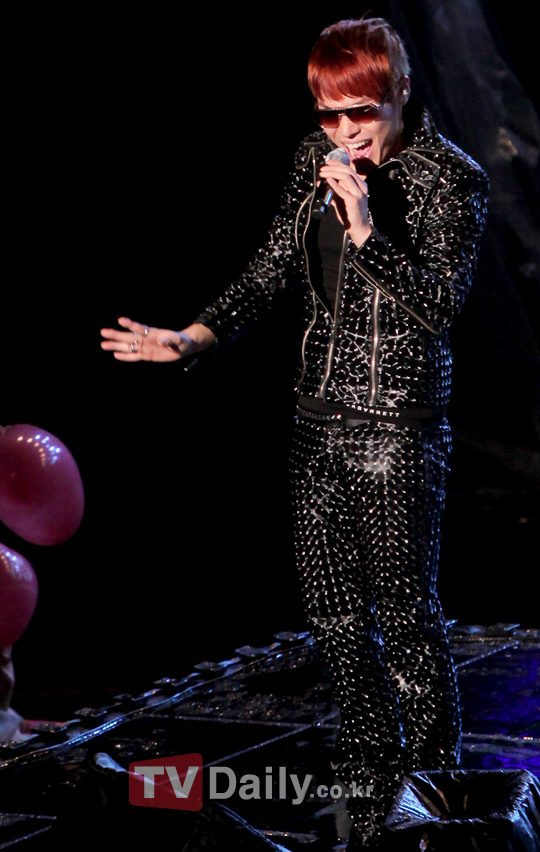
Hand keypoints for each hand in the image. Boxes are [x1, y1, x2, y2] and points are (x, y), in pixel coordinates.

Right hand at [100, 318, 215, 361]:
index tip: (120, 320)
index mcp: (153, 333)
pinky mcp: (146, 355)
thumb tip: (161, 341)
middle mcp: (146, 339)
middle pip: (128, 336)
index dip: (130, 324)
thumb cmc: (182, 341)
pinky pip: (134, 356)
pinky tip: (115, 355)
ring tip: (103, 344)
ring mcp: (145, 347)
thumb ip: (170, 340)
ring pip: (128, 346)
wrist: (184, 348)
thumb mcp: (179, 340)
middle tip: (103, 332)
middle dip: (116, 335)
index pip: (139, 328)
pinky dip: (126, 357)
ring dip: (116, 346)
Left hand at [318, 160, 371, 246]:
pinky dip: (334, 184)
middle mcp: (361, 187)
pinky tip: (328, 180)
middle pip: (347, 171)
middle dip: (334, 167)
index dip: (339, 163)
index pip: (350, 169)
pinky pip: (343, 190)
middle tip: (323, 168)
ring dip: (332, 173)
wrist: (359, 227)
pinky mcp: (353, 201)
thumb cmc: (351, 214)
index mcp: (361, 185)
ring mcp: (358, 193)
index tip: (329, 162)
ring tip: (323, 173)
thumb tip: (323, 183)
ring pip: (346, 177)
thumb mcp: (342, 199)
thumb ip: (335, 191)